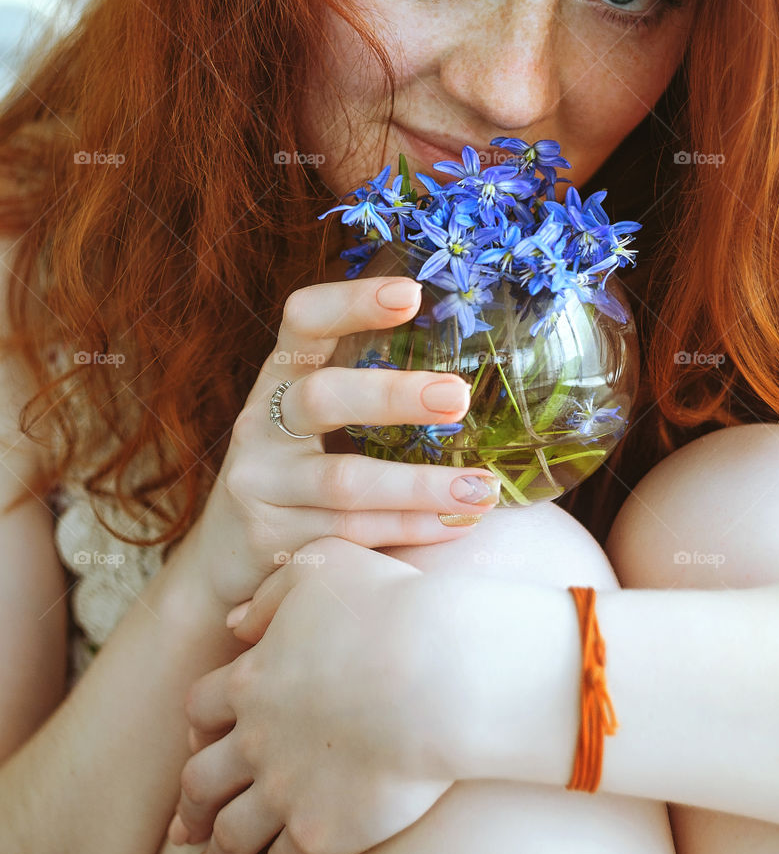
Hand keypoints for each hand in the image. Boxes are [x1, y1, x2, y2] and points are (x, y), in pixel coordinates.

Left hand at [168, 537, 463, 853]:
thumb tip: (236, 623)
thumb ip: (275, 591)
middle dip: (191, 803)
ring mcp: (284, 791)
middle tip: (185, 824)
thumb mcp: (326, 565)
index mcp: (253, 678)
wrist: (438, 671)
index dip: (199, 727)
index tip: (200, 740)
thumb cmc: (392, 606)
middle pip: (200, 779)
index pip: (202, 708)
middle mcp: (256, 739)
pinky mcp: (321, 834)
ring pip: (229, 834)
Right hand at [188, 273, 502, 610]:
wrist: (221, 560)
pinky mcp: (269, 541)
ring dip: (421, 486)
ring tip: (482, 489)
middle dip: (394, 396)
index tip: (410, 294)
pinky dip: (409, 529)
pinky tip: (455, 524)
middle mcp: (260, 425)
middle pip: (323, 398)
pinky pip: (350, 534)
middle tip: (458, 397)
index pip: (304, 322)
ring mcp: (260, 485)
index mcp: (278, 379)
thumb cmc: (293, 473)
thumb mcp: (310, 421)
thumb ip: (362, 386)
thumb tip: (465, 356)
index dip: (351, 302)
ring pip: (345, 482)